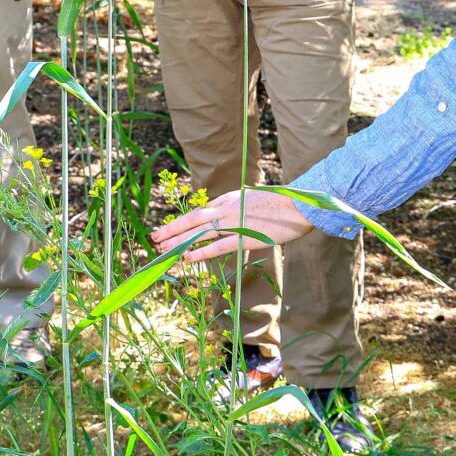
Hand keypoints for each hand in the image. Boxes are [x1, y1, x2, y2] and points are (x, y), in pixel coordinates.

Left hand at [151, 188, 317, 263]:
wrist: (301, 204)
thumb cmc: (284, 203)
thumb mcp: (257, 200)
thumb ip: (241, 207)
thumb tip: (235, 215)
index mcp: (230, 198)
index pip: (200, 211)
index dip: (182, 222)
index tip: (169, 230)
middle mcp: (227, 208)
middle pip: (193, 219)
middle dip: (172, 230)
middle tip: (154, 239)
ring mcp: (235, 222)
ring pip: (200, 232)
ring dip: (179, 241)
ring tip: (163, 250)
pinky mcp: (245, 237)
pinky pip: (218, 246)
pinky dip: (201, 251)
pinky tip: (187, 257)